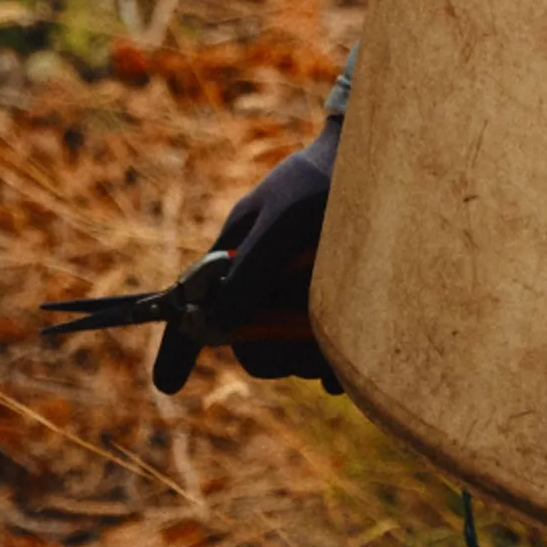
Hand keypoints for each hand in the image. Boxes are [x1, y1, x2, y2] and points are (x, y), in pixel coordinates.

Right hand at [153, 121, 343, 394]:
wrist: (379, 161)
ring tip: (338, 337)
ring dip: (307, 356)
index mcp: (235, 259)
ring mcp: (298, 295)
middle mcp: (263, 282)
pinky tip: (344, 366)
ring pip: (289, 352)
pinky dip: (333, 363)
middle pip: (251, 343)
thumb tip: (213, 326)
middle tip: (302, 341)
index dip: (179, 347)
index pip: (196, 308)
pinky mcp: (336, 303)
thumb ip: (249, 271)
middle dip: (273, 352)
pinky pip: (326, 353)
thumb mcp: (284, 220)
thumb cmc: (322, 182)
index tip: (167, 385)